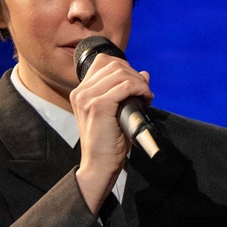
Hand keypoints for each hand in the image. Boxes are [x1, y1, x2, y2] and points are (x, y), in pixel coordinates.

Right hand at [69, 53, 153, 213]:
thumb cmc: (109, 140)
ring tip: (146, 96)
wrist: (100, 164)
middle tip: (145, 92)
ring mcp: (87, 98)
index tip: (136, 83)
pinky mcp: (98, 106)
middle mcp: (80, 92)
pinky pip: (125, 85)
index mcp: (81, 91)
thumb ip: (126, 90)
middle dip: (135, 75)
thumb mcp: (117, 110)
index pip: (104, 61)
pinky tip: (145, 98)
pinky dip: (140, 88)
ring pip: (121, 73)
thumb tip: (144, 73)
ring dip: (139, 82)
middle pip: (114, 65)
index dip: (125, 67)